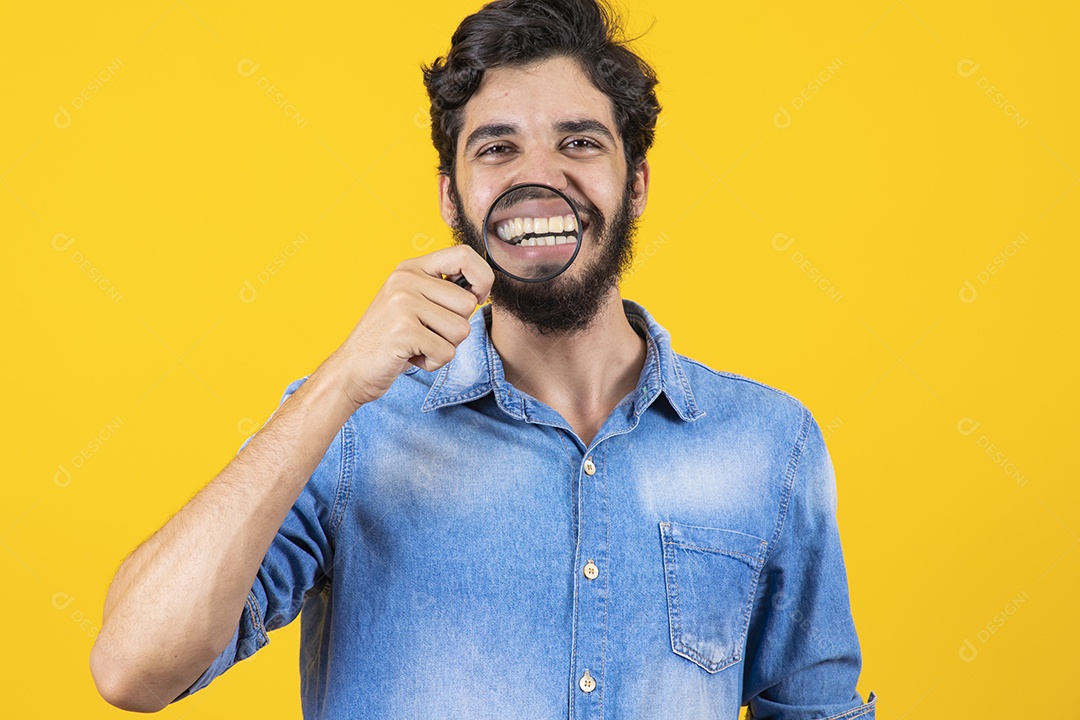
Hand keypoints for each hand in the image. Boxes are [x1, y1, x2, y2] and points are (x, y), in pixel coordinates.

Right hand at [327, 244, 493, 408]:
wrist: (351, 369)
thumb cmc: (390, 339)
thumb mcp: (413, 303)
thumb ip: (442, 291)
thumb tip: (482, 289)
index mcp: (411, 268)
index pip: (464, 254)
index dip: (482, 278)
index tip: (476, 298)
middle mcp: (406, 280)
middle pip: (468, 303)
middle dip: (455, 328)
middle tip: (426, 334)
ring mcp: (403, 304)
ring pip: (461, 330)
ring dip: (444, 347)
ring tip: (417, 345)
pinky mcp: (403, 331)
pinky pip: (446, 351)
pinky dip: (434, 362)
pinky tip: (411, 356)